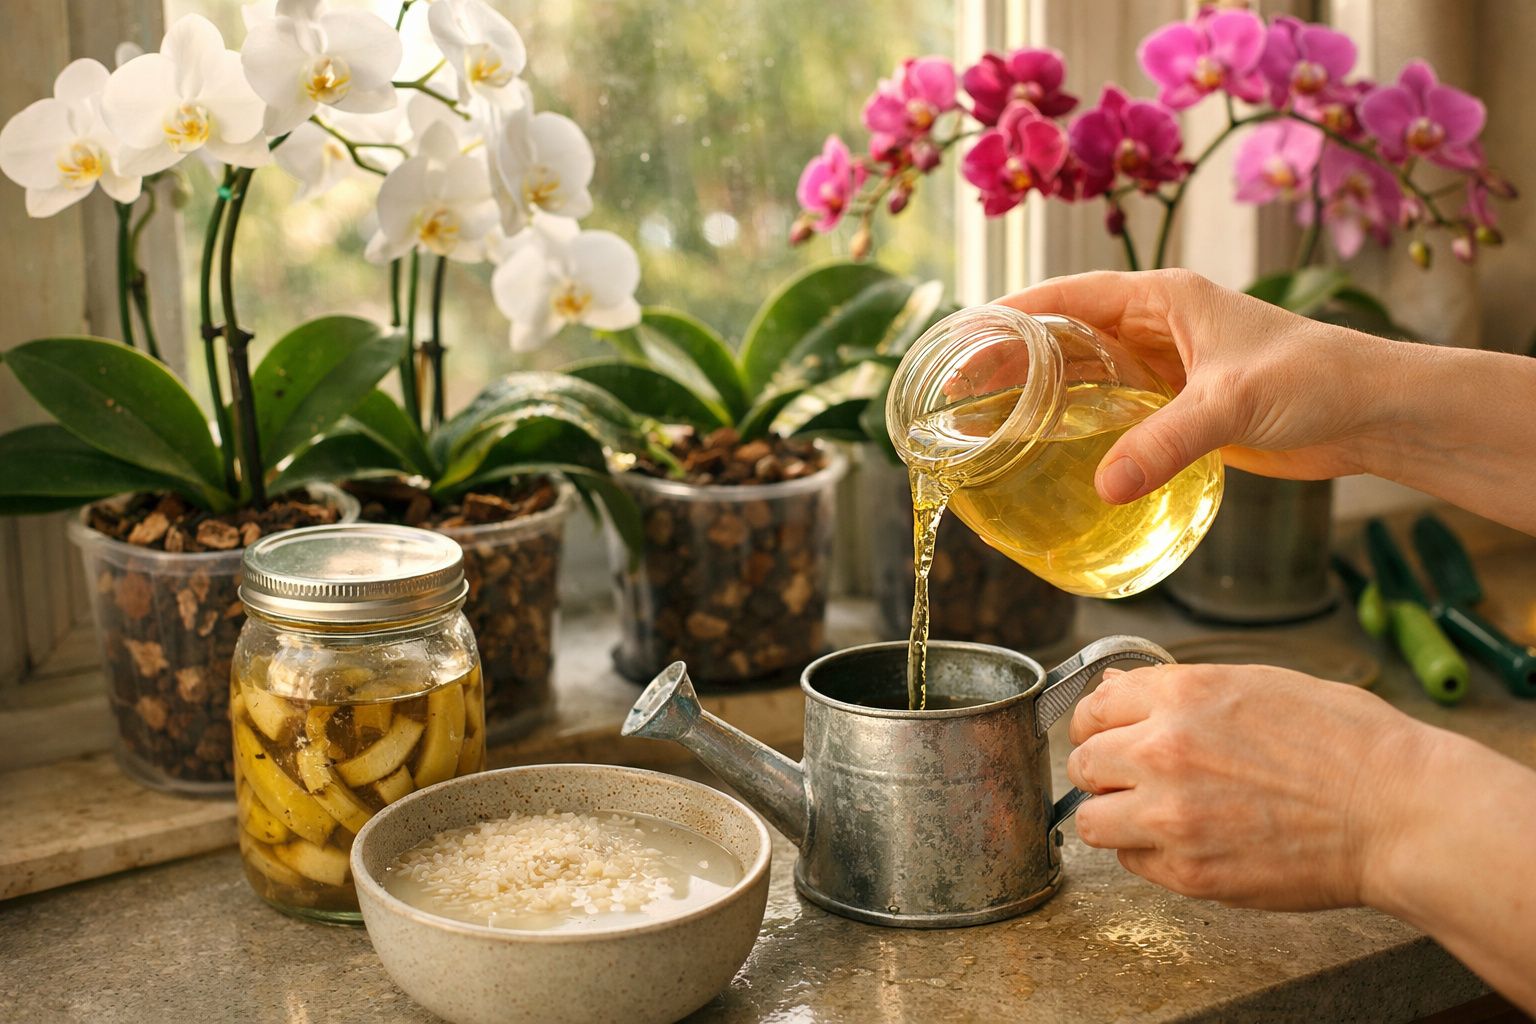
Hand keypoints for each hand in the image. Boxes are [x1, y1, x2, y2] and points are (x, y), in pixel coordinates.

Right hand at [997, 269, 1397, 503]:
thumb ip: (1166, 442)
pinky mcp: (1181, 407)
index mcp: (1163, 299)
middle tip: (960, 391)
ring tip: (986, 420)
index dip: (1011, 313)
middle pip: (1065, 336)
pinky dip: (1078, 424)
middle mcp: (1157, 327)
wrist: (1373, 413)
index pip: (1067, 296)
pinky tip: (1048, 449)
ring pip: (1085, 375)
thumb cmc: (1317, 379)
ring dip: (1039, 393)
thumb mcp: (1233, 404)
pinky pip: (1113, 411)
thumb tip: (1105, 485)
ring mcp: (1167, 368)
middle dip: (1012, 359)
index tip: (963, 337)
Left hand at [1065, 663, 1434, 910]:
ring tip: (1156, 816)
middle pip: (1081, 762)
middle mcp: (1162, 750)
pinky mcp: (1188, 872)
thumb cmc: (1348, 744)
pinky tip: (1191, 842)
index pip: (1093, 705)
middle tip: (1134, 779)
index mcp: (1181, 695)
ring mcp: (1170, 815)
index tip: (1108, 736)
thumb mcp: (1259, 686)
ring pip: (1091, 819)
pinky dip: (1150, 856)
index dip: (1099, 723)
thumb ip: (1178, 690)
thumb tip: (1116, 686)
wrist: (1399, 812)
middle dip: (1103, 770)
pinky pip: (1132, 863)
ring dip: (1116, 816)